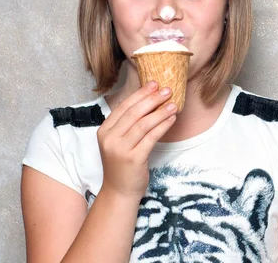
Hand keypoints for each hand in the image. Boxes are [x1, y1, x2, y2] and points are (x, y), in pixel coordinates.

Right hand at [97, 81, 175, 198]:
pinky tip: (171, 120)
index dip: (140, 94)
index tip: (154, 84)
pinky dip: (163, 126)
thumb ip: (128, 124)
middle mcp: (110, 138)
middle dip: (152, 99)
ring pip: (144, 124)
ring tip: (173, 104)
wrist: (119, 192)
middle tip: (167, 90)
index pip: (124, 106)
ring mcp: (120, 149)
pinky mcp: (134, 159)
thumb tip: (148, 100)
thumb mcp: (119, 142)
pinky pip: (151, 138)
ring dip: (160, 112)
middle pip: (134, 113)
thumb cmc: (122, 165)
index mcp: (104, 131)